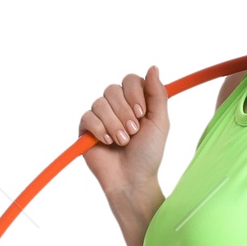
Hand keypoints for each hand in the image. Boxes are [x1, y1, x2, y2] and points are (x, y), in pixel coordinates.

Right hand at [78, 65, 169, 199]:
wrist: (132, 179)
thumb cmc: (148, 154)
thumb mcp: (160, 122)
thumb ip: (158, 94)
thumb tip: (153, 67)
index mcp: (135, 101)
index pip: (130, 80)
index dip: (135, 94)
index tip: (142, 113)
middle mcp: (117, 106)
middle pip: (113, 89)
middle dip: (125, 113)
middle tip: (133, 132)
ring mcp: (101, 117)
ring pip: (100, 103)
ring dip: (114, 124)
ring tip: (122, 142)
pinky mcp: (86, 129)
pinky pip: (88, 117)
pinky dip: (100, 130)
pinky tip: (107, 142)